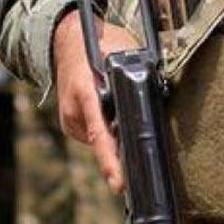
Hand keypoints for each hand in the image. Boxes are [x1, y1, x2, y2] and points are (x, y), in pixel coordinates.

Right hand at [52, 9, 137, 193]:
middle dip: (123, 144)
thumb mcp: (121, 50)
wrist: (66, 39)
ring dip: (115, 132)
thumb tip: (157, 94)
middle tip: (140, 141)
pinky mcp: (71, 123)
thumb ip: (135, 73)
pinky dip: (107, 128)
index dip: (110, 160)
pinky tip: (112, 112)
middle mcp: (74, 110)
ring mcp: (70, 119)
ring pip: (101, 137)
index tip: (119, 183)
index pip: (100, 133)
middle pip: (104, 139)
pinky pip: (95, 132)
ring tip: (122, 109)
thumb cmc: (98, 42)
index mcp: (85, 92)